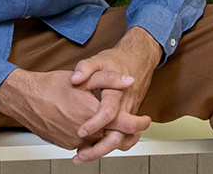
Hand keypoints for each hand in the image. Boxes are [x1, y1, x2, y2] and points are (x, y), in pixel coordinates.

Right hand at [0, 67, 145, 152]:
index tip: (146, 120)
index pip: (124, 124)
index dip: (138, 123)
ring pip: (100, 142)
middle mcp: (85, 133)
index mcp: (92, 114)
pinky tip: (89, 125)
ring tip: (110, 123)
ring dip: (108, 134)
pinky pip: (86, 145)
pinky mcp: (66, 145)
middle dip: (125, 130)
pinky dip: (92, 138)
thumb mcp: (83, 78)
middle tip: (133, 123)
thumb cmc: (51, 87)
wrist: (26, 99)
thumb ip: (109, 79)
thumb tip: (128, 81)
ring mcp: (75, 142)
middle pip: (114, 136)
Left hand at [67, 26, 163, 161]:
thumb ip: (85, 68)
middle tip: (80, 154)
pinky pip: (125, 137)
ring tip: (84, 155)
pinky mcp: (130, 117)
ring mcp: (130, 114)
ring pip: (123, 140)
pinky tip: (96, 146)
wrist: (138, 59)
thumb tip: (75, 79)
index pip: (109, 112)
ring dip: (105, 151)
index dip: (95, 123)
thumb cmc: (117, 60)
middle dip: (99, 149)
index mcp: (117, 92)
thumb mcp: (98, 59)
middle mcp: (126, 106)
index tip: (80, 131)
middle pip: (118, 135)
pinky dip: (112, 146)